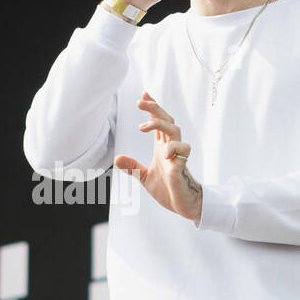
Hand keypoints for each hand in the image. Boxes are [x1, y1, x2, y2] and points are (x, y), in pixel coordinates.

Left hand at [114, 91, 202, 222]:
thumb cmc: (168, 189)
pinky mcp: (181, 166)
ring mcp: (177, 155)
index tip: (143, 94)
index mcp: (162, 147)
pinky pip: (183, 150)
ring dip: (160, 124)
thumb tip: (116, 158)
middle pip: (166, 120)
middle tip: (139, 101)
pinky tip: (165, 153)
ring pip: (174, 130)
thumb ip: (132, 167)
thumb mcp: (144, 177)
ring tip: (143, 127)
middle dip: (154, 108)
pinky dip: (174, 148)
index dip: (152, 107)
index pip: (158, 122)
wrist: (183, 205)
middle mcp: (170, 147)